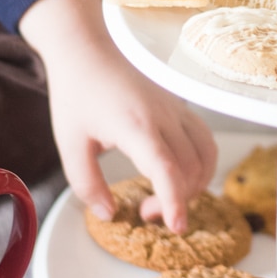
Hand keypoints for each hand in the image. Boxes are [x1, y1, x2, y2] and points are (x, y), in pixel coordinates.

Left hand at [19, 0, 217, 230]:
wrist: (87, 50)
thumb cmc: (77, 93)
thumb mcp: (70, 144)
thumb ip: (88, 185)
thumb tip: (109, 214)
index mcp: (135, 125)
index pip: (167, 169)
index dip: (174, 202)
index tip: (175, 227)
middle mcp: (164, 117)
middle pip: (190, 169)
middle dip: (175, 201)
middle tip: (146, 213)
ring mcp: (177, 110)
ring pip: (206, 156)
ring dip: (194, 184)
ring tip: (165, 196)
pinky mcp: (181, 108)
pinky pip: (205, 140)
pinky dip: (202, 164)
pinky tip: (182, 173)